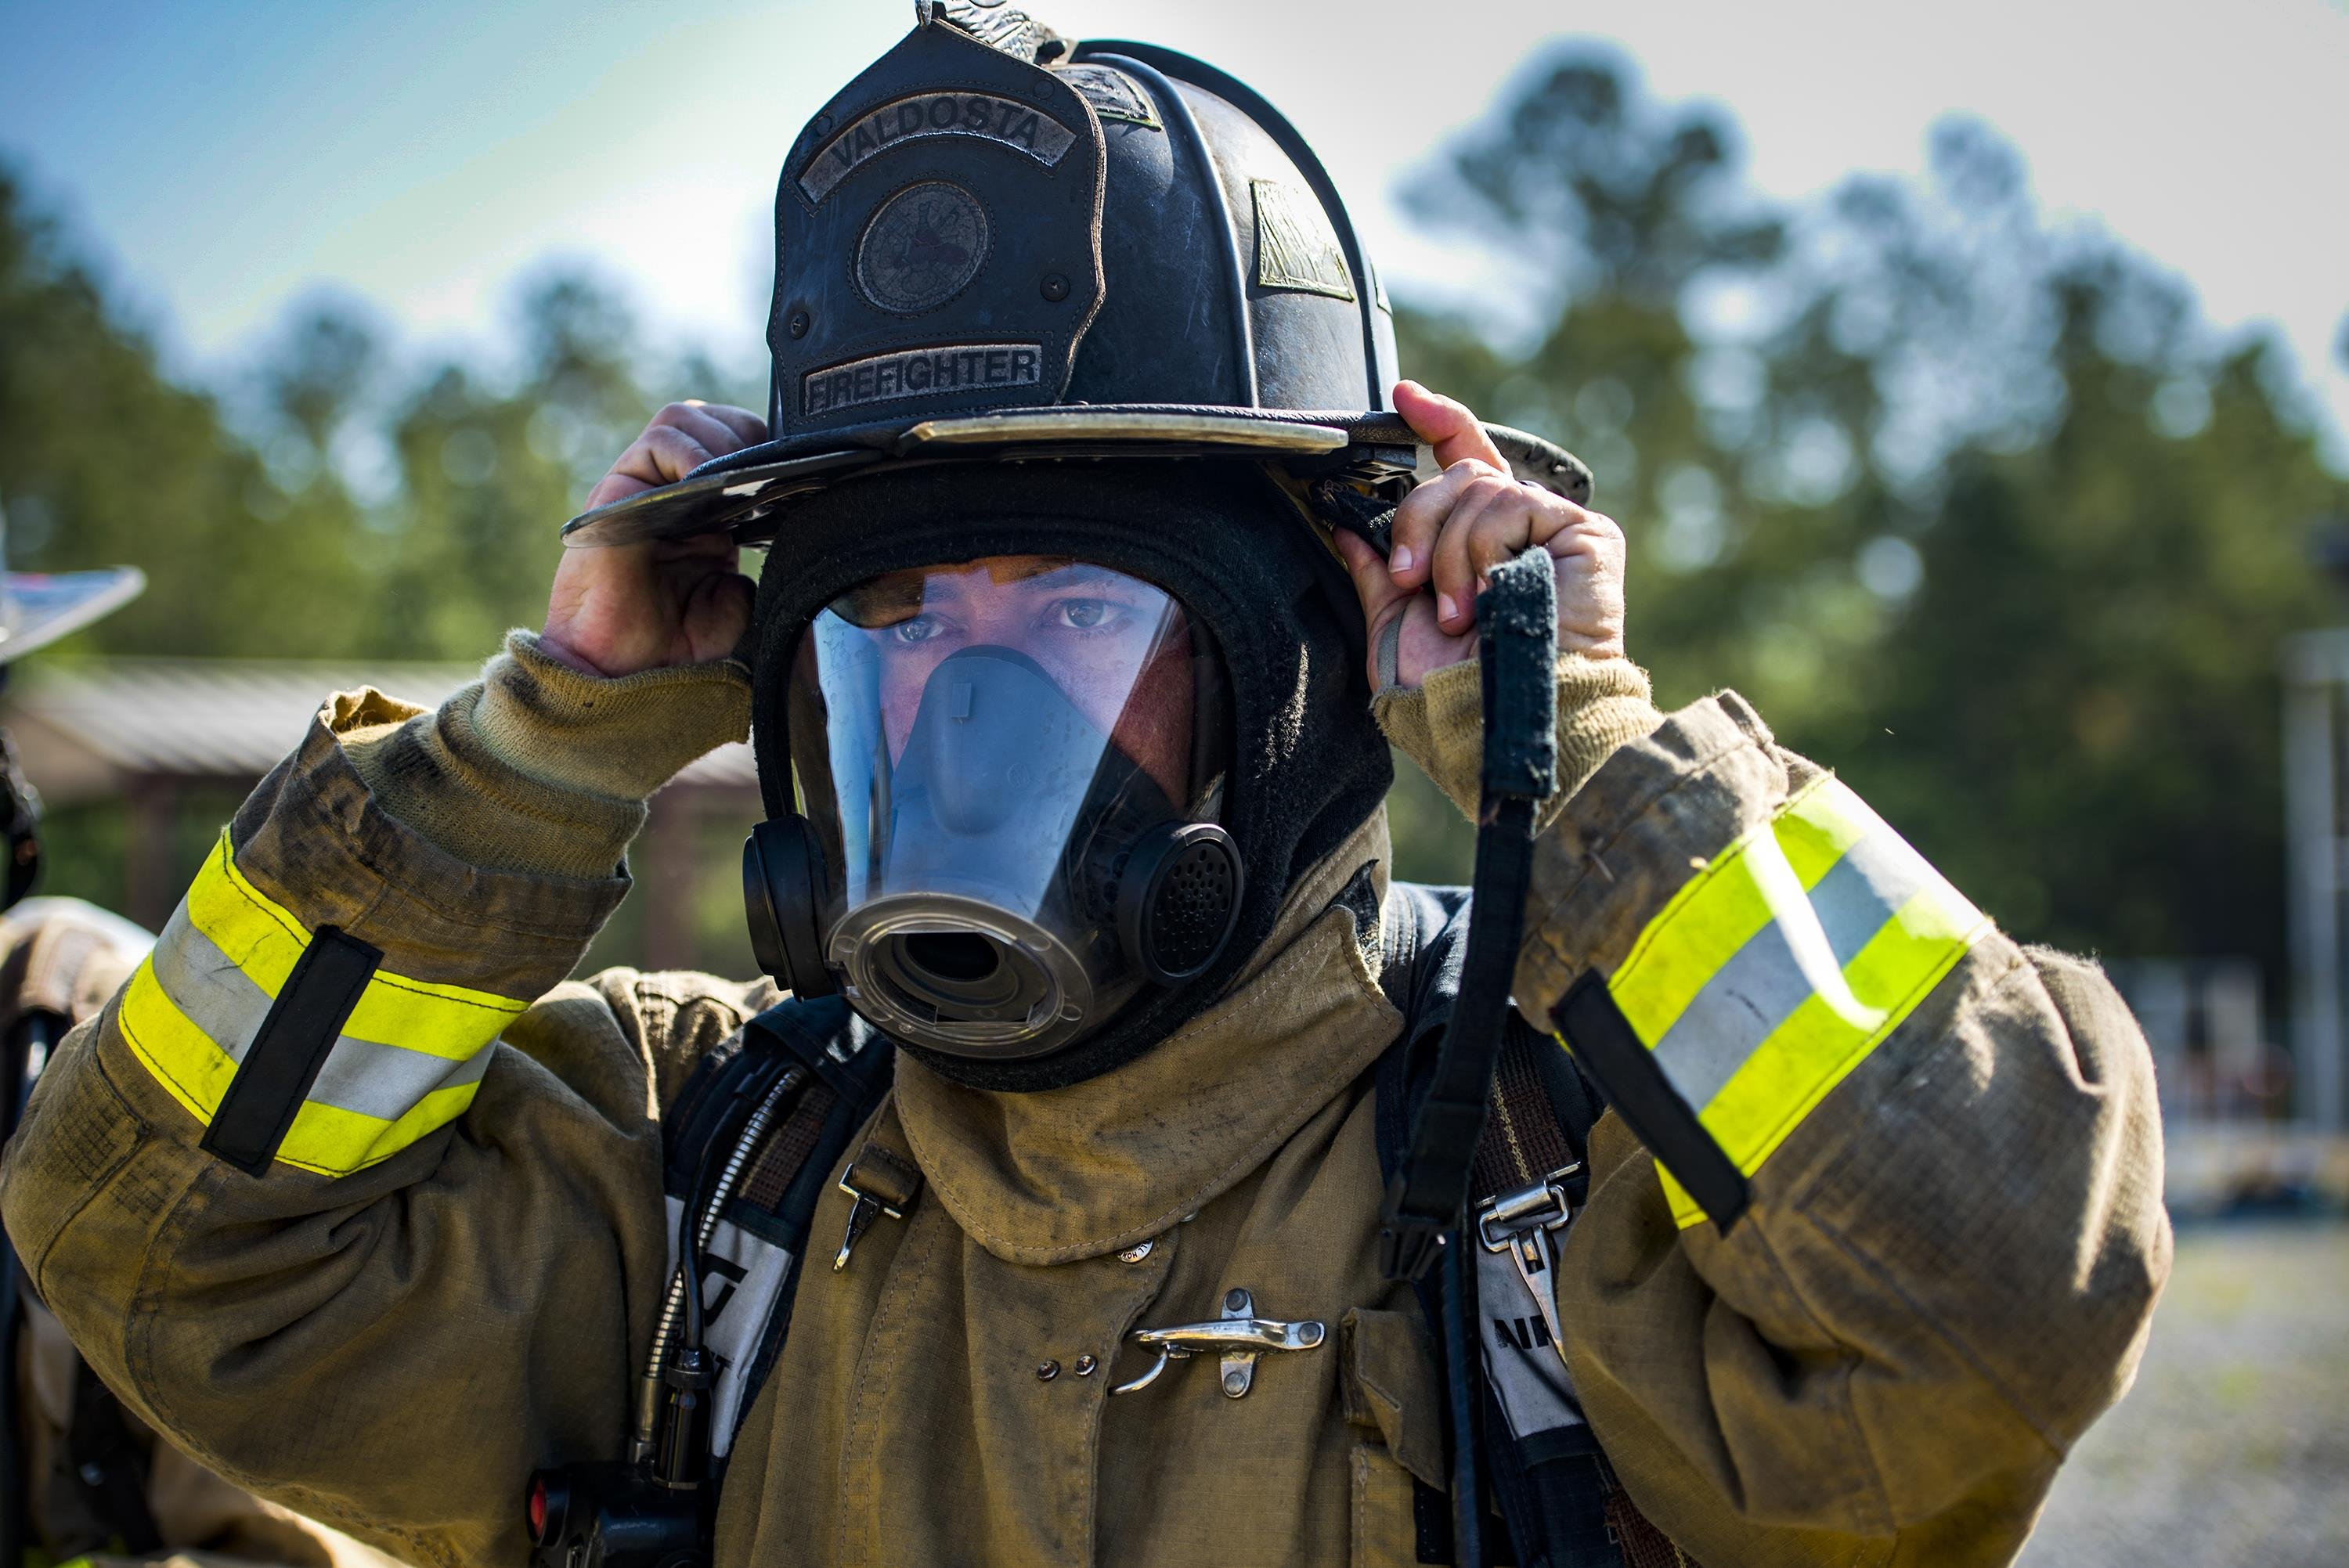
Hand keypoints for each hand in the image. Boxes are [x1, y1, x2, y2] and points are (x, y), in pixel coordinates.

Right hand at [540, 402, 766, 676]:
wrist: (620, 674)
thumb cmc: (672, 648)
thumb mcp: (734, 608)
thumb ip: (756, 572)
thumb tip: (779, 538)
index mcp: (707, 512)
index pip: (740, 446)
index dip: (767, 450)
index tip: (790, 479)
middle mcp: (675, 492)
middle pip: (715, 421)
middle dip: (748, 436)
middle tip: (764, 478)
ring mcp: (644, 487)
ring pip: (685, 419)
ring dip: (721, 441)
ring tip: (734, 482)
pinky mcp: (618, 491)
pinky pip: (656, 443)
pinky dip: (688, 451)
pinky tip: (706, 483)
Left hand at [1333, 381, 1625, 689]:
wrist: (1500, 720)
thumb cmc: (1452, 691)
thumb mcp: (1395, 623)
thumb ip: (1375, 570)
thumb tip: (1343, 523)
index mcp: (1480, 543)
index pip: (1463, 460)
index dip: (1437, 420)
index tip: (1403, 396)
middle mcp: (1521, 529)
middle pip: (1457, 476)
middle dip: (1417, 521)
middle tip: (1405, 578)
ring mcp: (1556, 527)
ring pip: (1479, 489)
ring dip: (1449, 554)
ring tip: (1458, 613)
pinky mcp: (1587, 533)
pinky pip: (1514, 503)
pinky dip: (1485, 551)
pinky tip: (1491, 596)